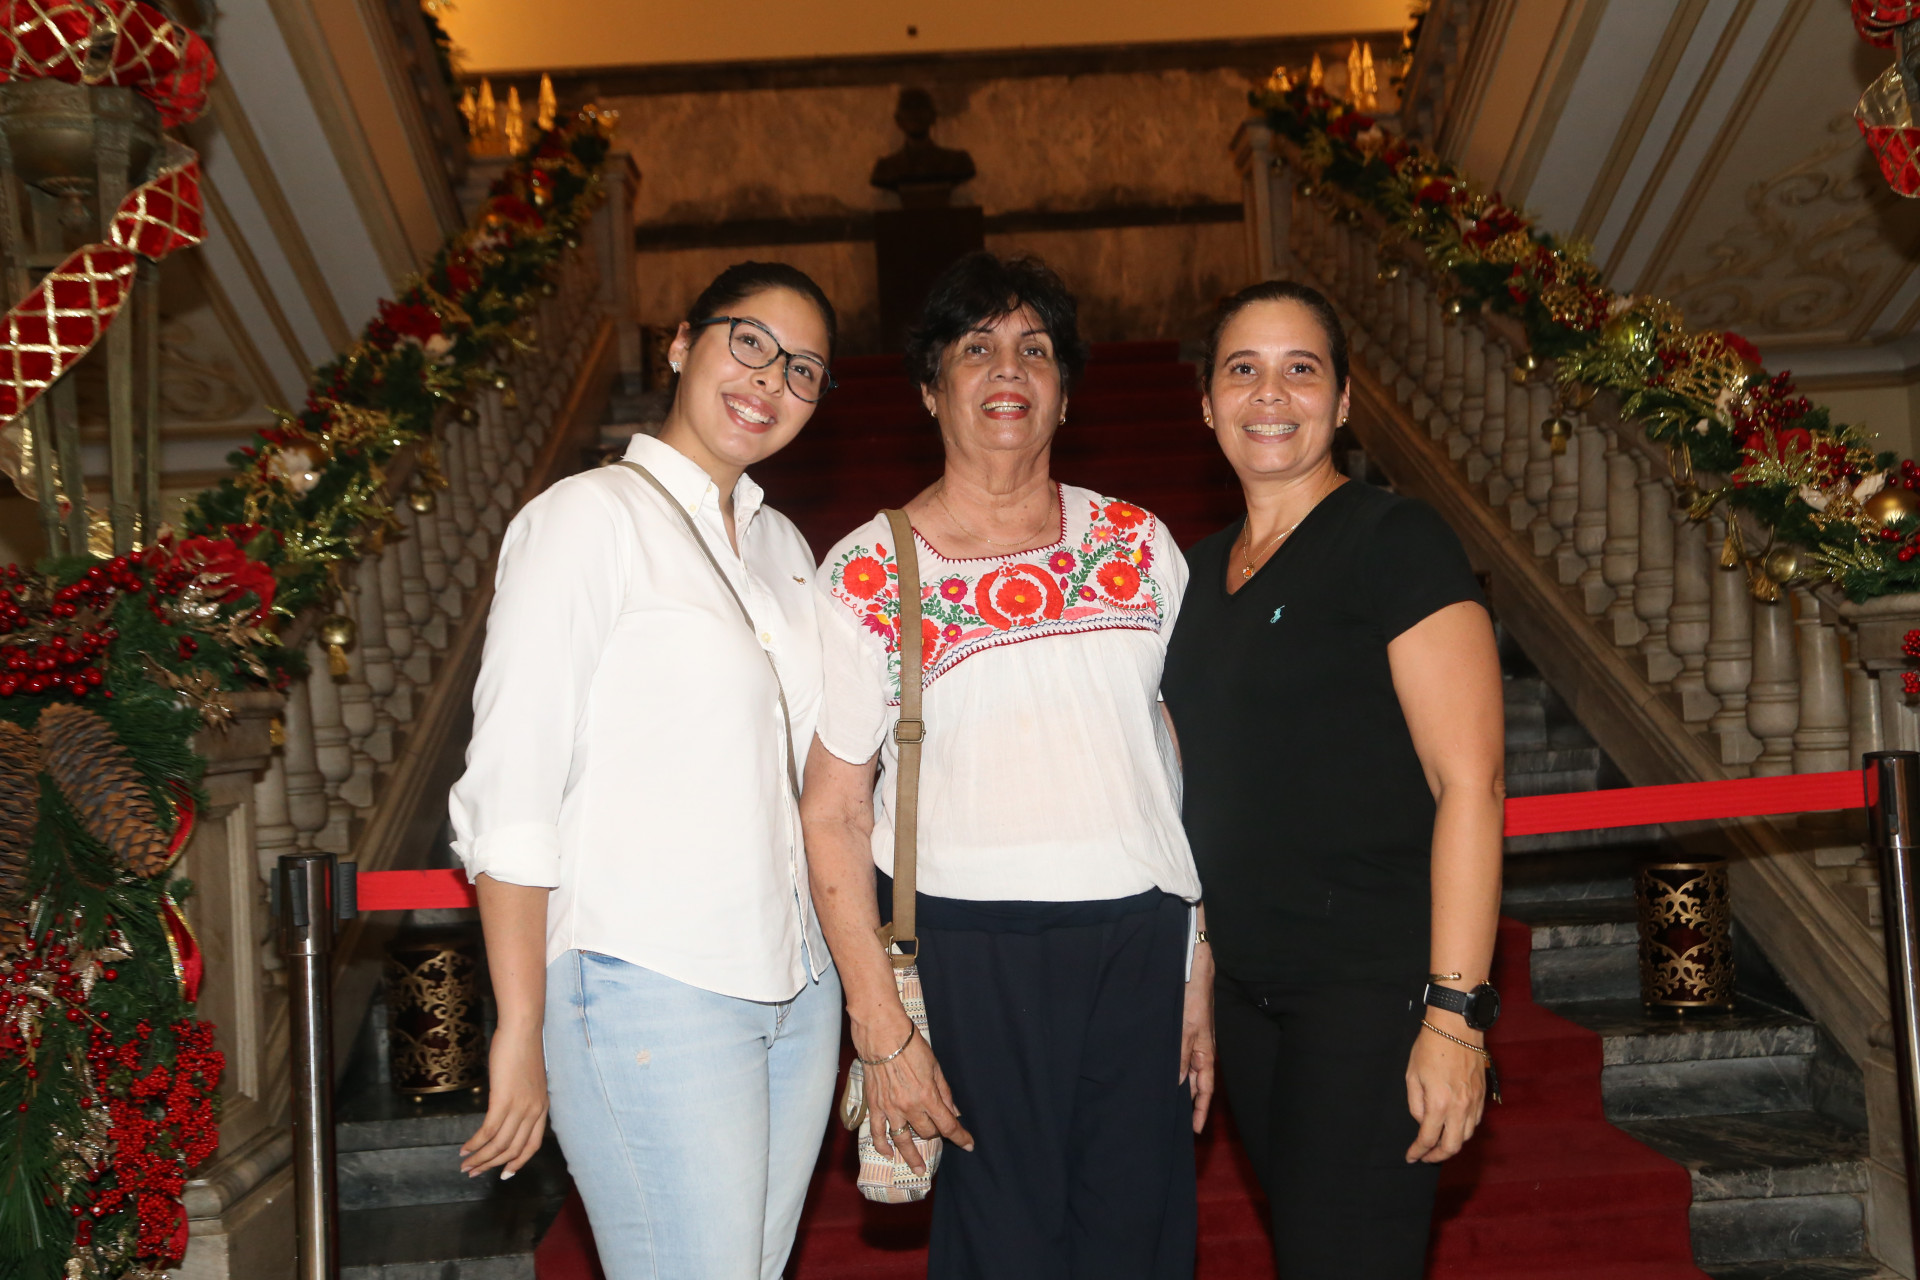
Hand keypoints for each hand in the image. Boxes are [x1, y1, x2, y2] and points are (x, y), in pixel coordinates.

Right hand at [461, 1024, 548, 1177]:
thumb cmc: (522, 1049)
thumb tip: (506, 1110)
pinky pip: (488, 1131)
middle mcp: (534, 1111)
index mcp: (542, 1108)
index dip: (517, 1162)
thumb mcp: (527, 1079)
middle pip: (513, 1150)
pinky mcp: (504, 1100)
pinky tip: (464, 1148)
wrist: (522, 1029)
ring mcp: (520, 1107)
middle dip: (491, 1165)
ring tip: (464, 1165)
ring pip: (499, 1145)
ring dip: (480, 1159)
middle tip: (473, 1172)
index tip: (503, 1173)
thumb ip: (521, 1098)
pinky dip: (475, 1144)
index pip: (532, 1146)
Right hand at [855, 1015, 973, 1173]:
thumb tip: (954, 1112)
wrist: (882, 1034)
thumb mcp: (935, 1066)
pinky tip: (889, 1154)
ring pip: (903, 1140)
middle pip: (927, 1132)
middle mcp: (909, 1107)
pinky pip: (877, 1132)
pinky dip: (882, 1146)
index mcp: (928, 1097)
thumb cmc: (911, 1046)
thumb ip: (945, 1092)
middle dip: (935, 1133)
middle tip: (938, 1131)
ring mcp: (890, 1109)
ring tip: (918, 1168)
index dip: (961, 1137)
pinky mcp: (875, 1106)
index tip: (969, 1145)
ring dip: (911, 1156)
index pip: (948, 1125)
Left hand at [1181, 945, 1215, 1133]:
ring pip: (1187, 1072)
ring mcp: (1193, 1042)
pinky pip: (1180, 1057)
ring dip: (1180, 1087)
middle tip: (1176, 1123)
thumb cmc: (1194, 998)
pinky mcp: (1184, 1032)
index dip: (1200, 1110)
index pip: (1205, 1090)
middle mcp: (1200, 1051)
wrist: (1195, 972)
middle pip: (1196, 1084)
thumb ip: (1181, 1056)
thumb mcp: (1186, 1029)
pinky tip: (1164, 1074)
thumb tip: (1178, 1082)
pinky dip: (1174, 1069)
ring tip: (1167, 1104)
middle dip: (1189, 1103)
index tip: (1195, 1130)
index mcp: (1206, 1054)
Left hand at [1404, 1022, 1485, 1162]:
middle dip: (1437, 1156)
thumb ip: (1416, 1104)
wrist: (1456, 1027)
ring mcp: (1474, 1102)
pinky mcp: (1482, 1095)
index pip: (1428, 1138)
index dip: (1418, 1151)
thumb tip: (1422, 1121)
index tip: (1411, 1157)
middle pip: (1452, 1146)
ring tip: (1438, 1143)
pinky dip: (1464, 1130)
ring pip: (1466, 1136)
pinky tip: (1453, 1126)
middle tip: (1425, 1156)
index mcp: (1439, 1103)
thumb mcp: (1412, 1075)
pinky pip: (1475, 1122)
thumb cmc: (1430, 1047)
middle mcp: (1460, 1107)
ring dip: (1452, 1144)